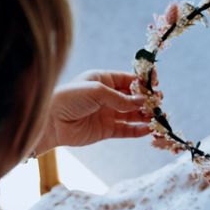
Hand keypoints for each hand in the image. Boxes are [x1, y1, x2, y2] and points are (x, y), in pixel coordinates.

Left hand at [34, 70, 149, 153]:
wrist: (51, 121)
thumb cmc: (70, 98)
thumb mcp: (97, 91)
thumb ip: (121, 98)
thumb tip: (142, 101)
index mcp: (102, 80)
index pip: (128, 79)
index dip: (142, 82)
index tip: (156, 85)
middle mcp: (106, 96)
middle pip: (132, 98)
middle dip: (146, 100)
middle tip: (159, 103)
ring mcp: (106, 113)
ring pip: (131, 114)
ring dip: (145, 115)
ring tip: (157, 117)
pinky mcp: (105, 130)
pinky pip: (126, 130)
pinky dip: (138, 130)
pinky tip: (148, 129)